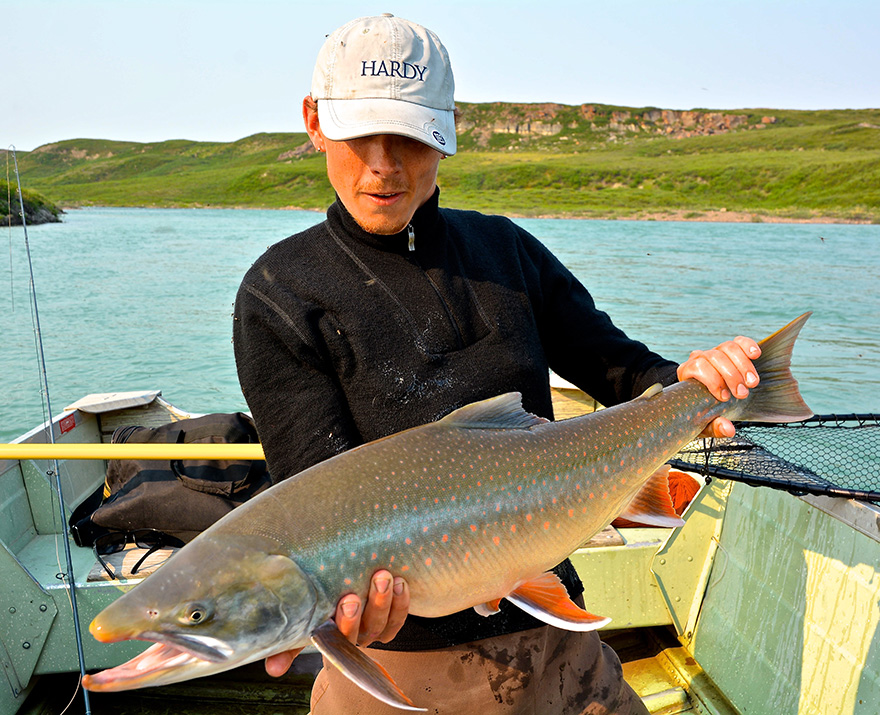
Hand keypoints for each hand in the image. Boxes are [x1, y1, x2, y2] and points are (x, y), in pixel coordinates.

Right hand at [263, 570, 408, 676]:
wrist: (344, 586)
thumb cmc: (318, 603)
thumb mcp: (302, 620)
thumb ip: (287, 644)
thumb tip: (273, 669)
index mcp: (332, 638)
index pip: (338, 639)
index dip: (344, 624)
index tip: (346, 603)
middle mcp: (355, 637)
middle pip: (361, 631)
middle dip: (359, 614)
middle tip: (356, 594)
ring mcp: (374, 628)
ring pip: (382, 623)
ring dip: (384, 601)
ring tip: (383, 577)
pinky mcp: (391, 621)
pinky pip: (399, 617)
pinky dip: (402, 600)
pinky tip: (401, 581)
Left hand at [677, 336, 760, 437]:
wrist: (703, 400)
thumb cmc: (700, 412)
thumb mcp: (703, 422)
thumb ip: (713, 426)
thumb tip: (729, 429)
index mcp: (687, 373)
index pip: (697, 367)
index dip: (712, 380)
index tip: (725, 397)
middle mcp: (699, 358)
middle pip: (715, 357)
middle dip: (731, 376)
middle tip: (743, 394)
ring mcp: (715, 352)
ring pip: (728, 348)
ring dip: (743, 365)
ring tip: (753, 383)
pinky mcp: (729, 350)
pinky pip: (739, 342)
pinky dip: (748, 346)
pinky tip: (756, 355)